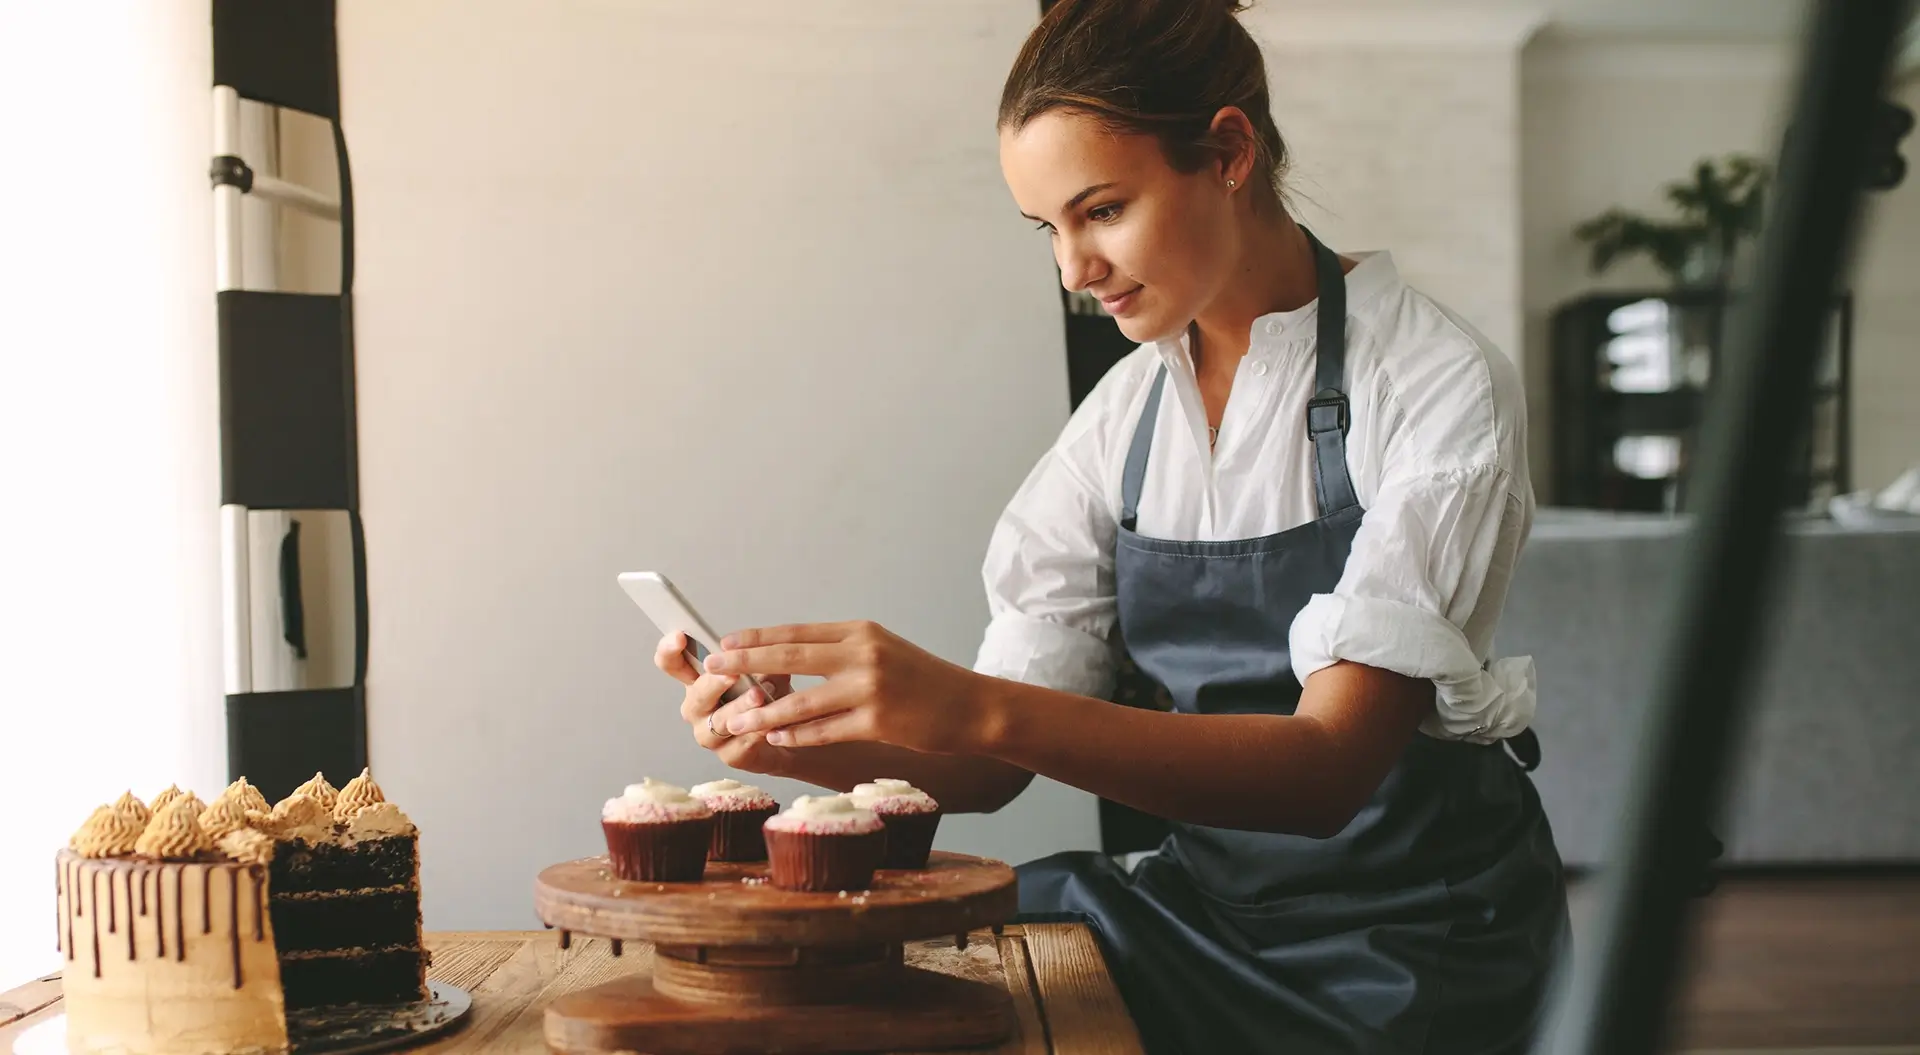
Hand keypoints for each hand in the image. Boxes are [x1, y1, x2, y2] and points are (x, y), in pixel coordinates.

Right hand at [653, 632, 793, 775]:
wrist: (788, 736)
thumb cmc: (769, 699)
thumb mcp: (766, 670)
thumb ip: (760, 659)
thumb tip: (763, 649)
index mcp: (698, 682)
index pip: (673, 664)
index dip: (669, 651)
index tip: (679, 637)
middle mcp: (698, 709)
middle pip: (696, 695)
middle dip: (714, 683)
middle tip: (731, 673)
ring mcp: (710, 735)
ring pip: (719, 721)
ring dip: (739, 707)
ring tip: (759, 696)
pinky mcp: (730, 756)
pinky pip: (739, 744)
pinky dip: (755, 732)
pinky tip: (768, 724)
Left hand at [703, 621, 989, 754]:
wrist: (971, 706)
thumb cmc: (923, 681)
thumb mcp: (883, 651)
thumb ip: (841, 653)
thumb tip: (790, 659)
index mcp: (860, 632)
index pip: (797, 632)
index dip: (757, 638)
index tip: (724, 643)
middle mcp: (862, 653)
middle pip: (791, 657)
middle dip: (745, 664)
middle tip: (710, 669)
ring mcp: (869, 688)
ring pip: (800, 701)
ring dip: (761, 713)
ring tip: (732, 721)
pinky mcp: (877, 722)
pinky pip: (824, 731)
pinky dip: (796, 736)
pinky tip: (775, 741)